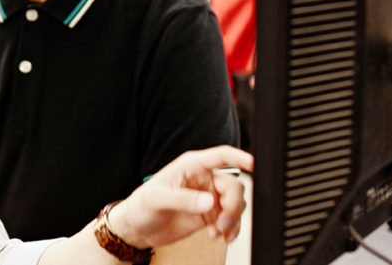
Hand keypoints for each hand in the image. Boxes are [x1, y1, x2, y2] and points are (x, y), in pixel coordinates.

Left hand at [107, 146, 253, 248]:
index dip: (239, 157)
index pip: (221, 156)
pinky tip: (222, 236)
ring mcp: (208, 198)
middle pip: (233, 186)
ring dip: (233, 220)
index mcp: (191, 166)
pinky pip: (231, 219)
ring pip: (236, 204)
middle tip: (223, 223)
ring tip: (218, 233)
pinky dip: (231, 229)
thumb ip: (183, 199)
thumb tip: (209, 202)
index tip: (254, 164)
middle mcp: (204, 179)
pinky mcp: (210, 215)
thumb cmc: (141, 206)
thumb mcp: (157, 199)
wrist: (137, 229)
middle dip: (233, 205)